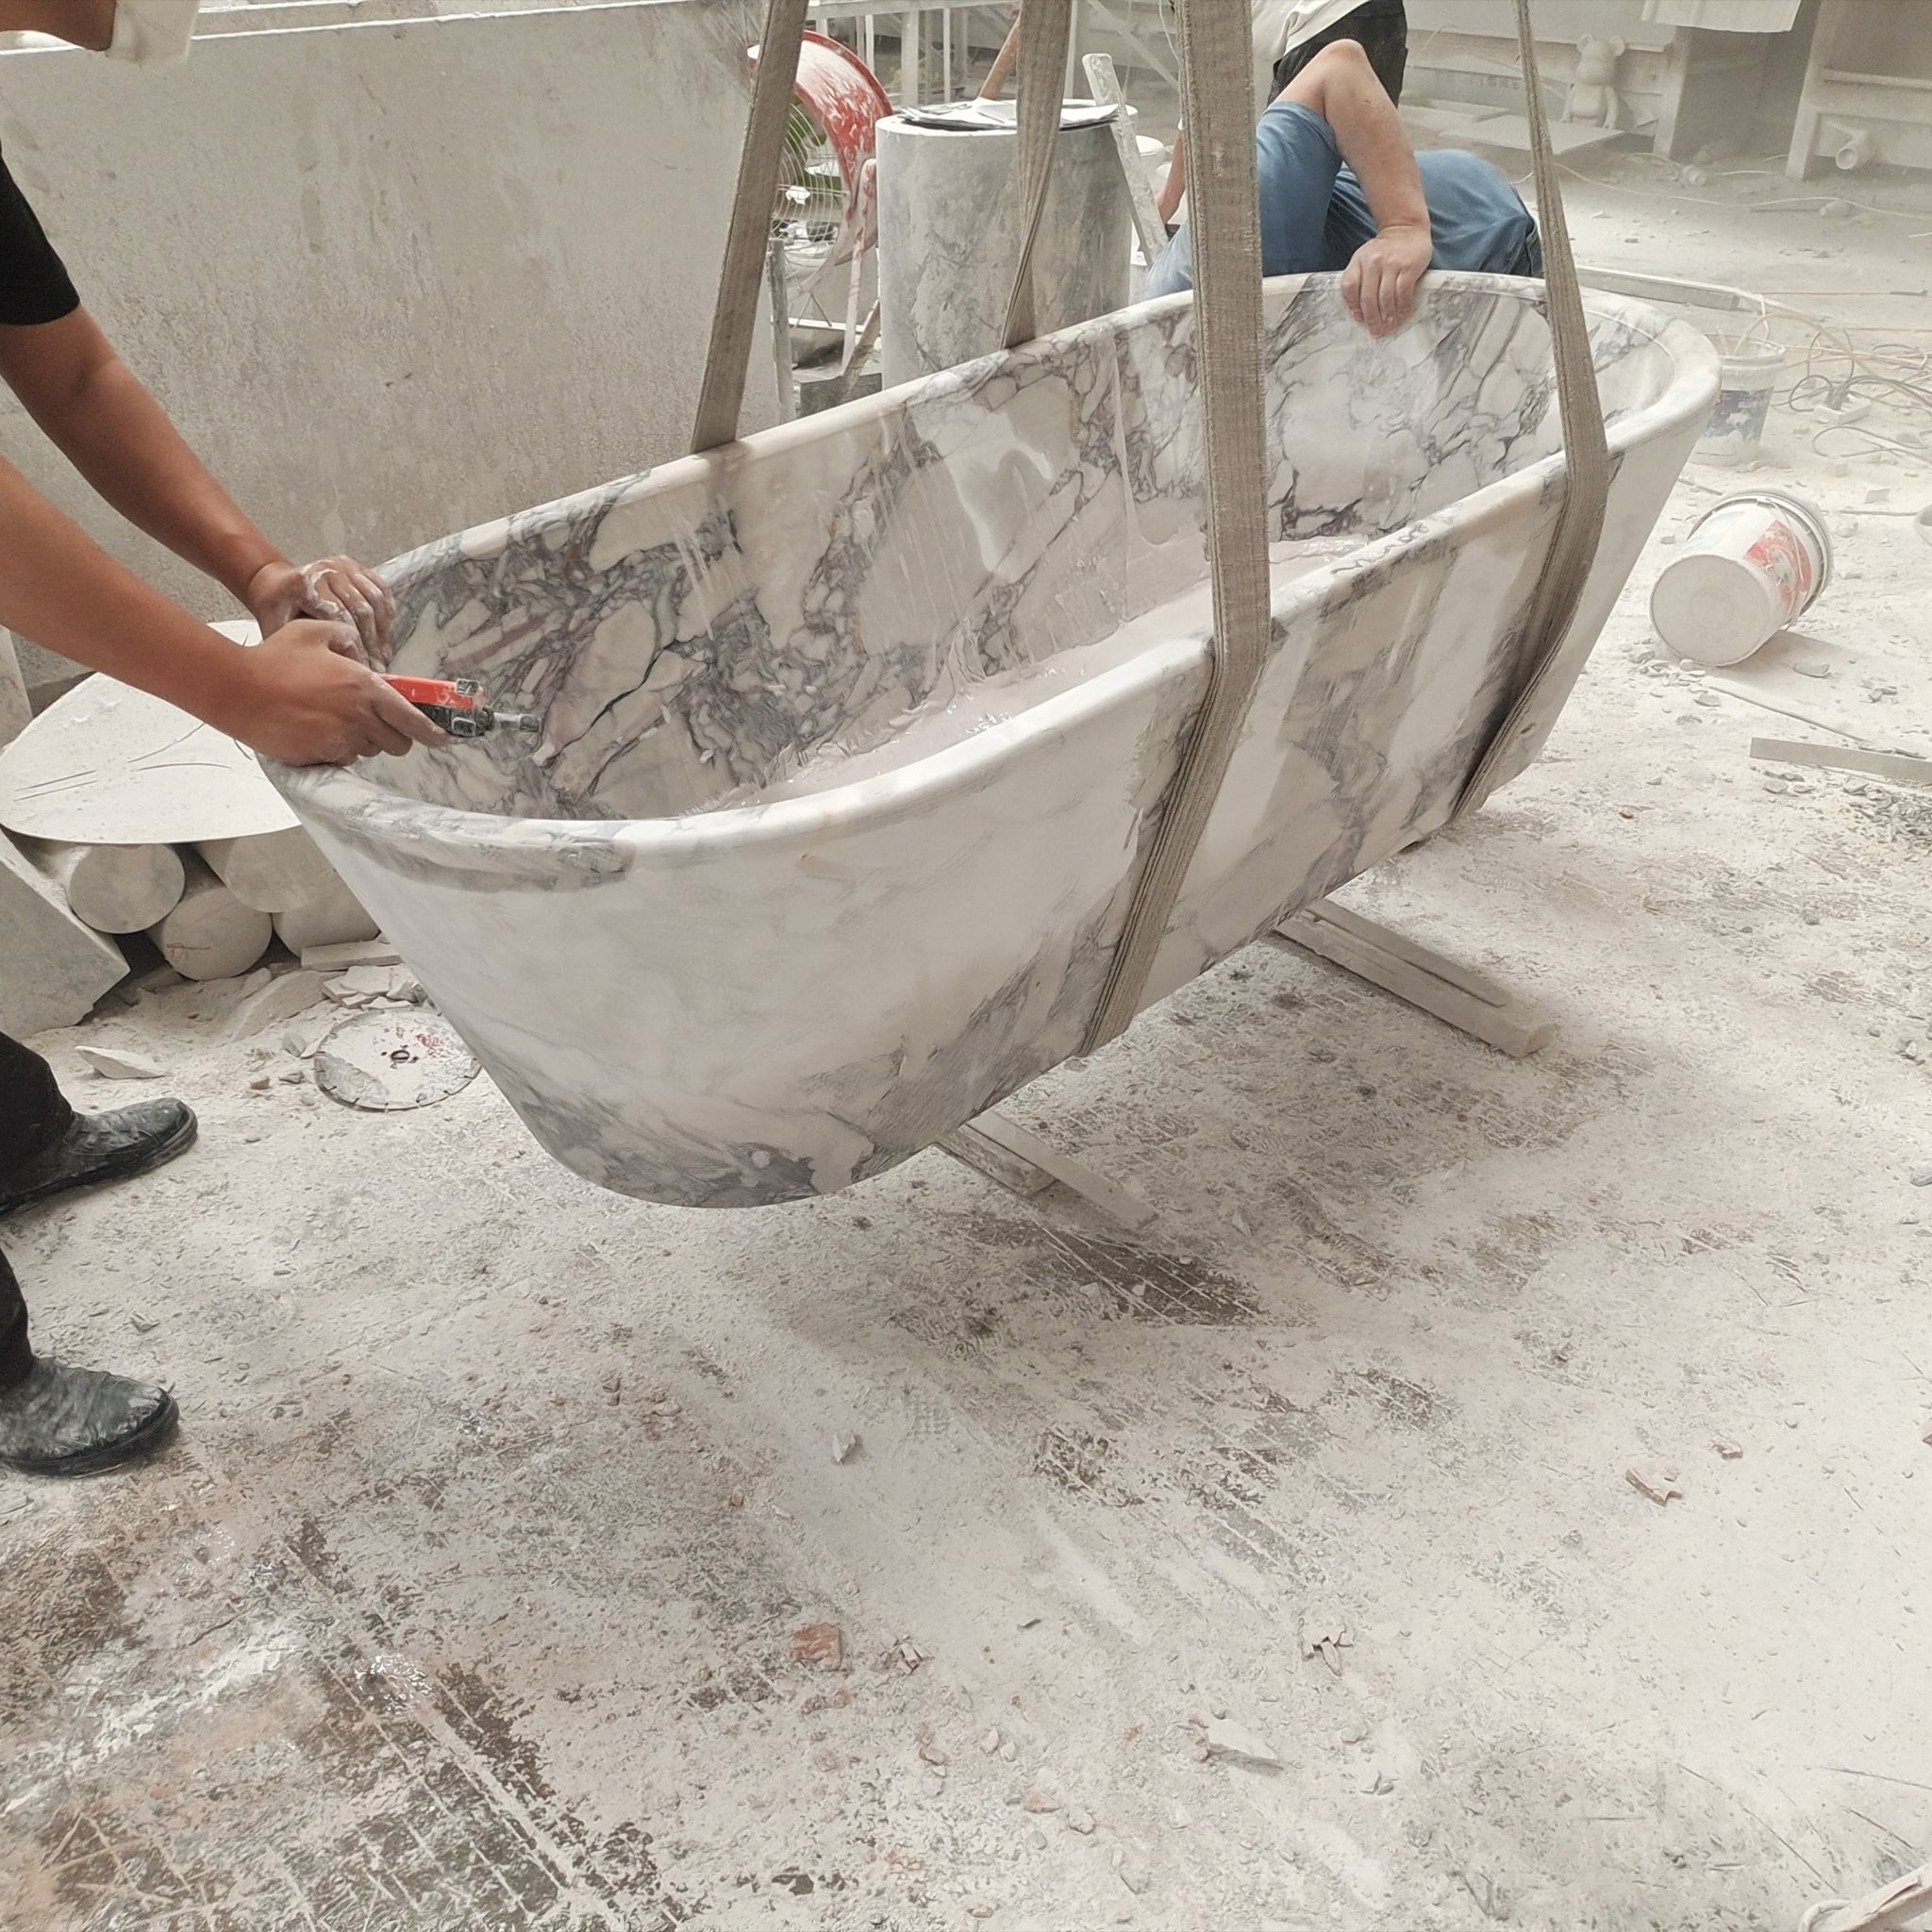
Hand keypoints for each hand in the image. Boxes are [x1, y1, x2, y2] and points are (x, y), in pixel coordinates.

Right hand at [210, 618, 446, 765]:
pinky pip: (343, 759)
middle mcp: (358, 717)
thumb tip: (361, 653)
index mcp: (364, 687)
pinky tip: (317, 731)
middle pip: (398, 743)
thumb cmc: (274, 659)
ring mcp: (340, 740)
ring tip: (335, 720)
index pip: (412, 718)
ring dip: (363, 741)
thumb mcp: (315, 633)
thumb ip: (346, 639)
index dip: (431, 732)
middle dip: (394, 736)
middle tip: (377, 723)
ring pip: (370, 751)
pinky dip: (339, 750)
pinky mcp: (321, 756)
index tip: (442, 739)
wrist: (237, 690)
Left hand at [246, 554, 395, 665]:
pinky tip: (385, 633)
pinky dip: (386, 612)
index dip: (354, 645)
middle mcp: (327, 570)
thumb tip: (330, 672)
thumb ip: (302, 646)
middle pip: (361, 609)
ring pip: (375, 600)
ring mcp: (344, 566)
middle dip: (371, 642)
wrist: (274, 583)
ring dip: (382, 630)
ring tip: (384, 653)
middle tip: (377, 665)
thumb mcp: (279, 629)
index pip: (341, 617)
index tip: (361, 667)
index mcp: (306, 583)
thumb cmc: (276, 610)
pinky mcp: (356, 567)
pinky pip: (381, 589)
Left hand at [1342, 224, 1432, 337]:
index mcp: (1358, 261)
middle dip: (1371, 318)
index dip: (1353, 306)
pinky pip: (1403, 293)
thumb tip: (1358, 312)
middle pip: (1368, 297)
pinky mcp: (1408, 267)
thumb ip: (1359, 279)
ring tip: (1388, 328)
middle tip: (1376, 332)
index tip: (1359, 319)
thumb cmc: (1384, 250)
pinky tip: (1401, 317)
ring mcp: (1391, 264)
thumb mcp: (1365, 258)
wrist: (1406, 228)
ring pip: (1386, 298)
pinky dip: (1402, 308)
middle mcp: (1373, 262)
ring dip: (1387, 317)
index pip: (1349, 287)